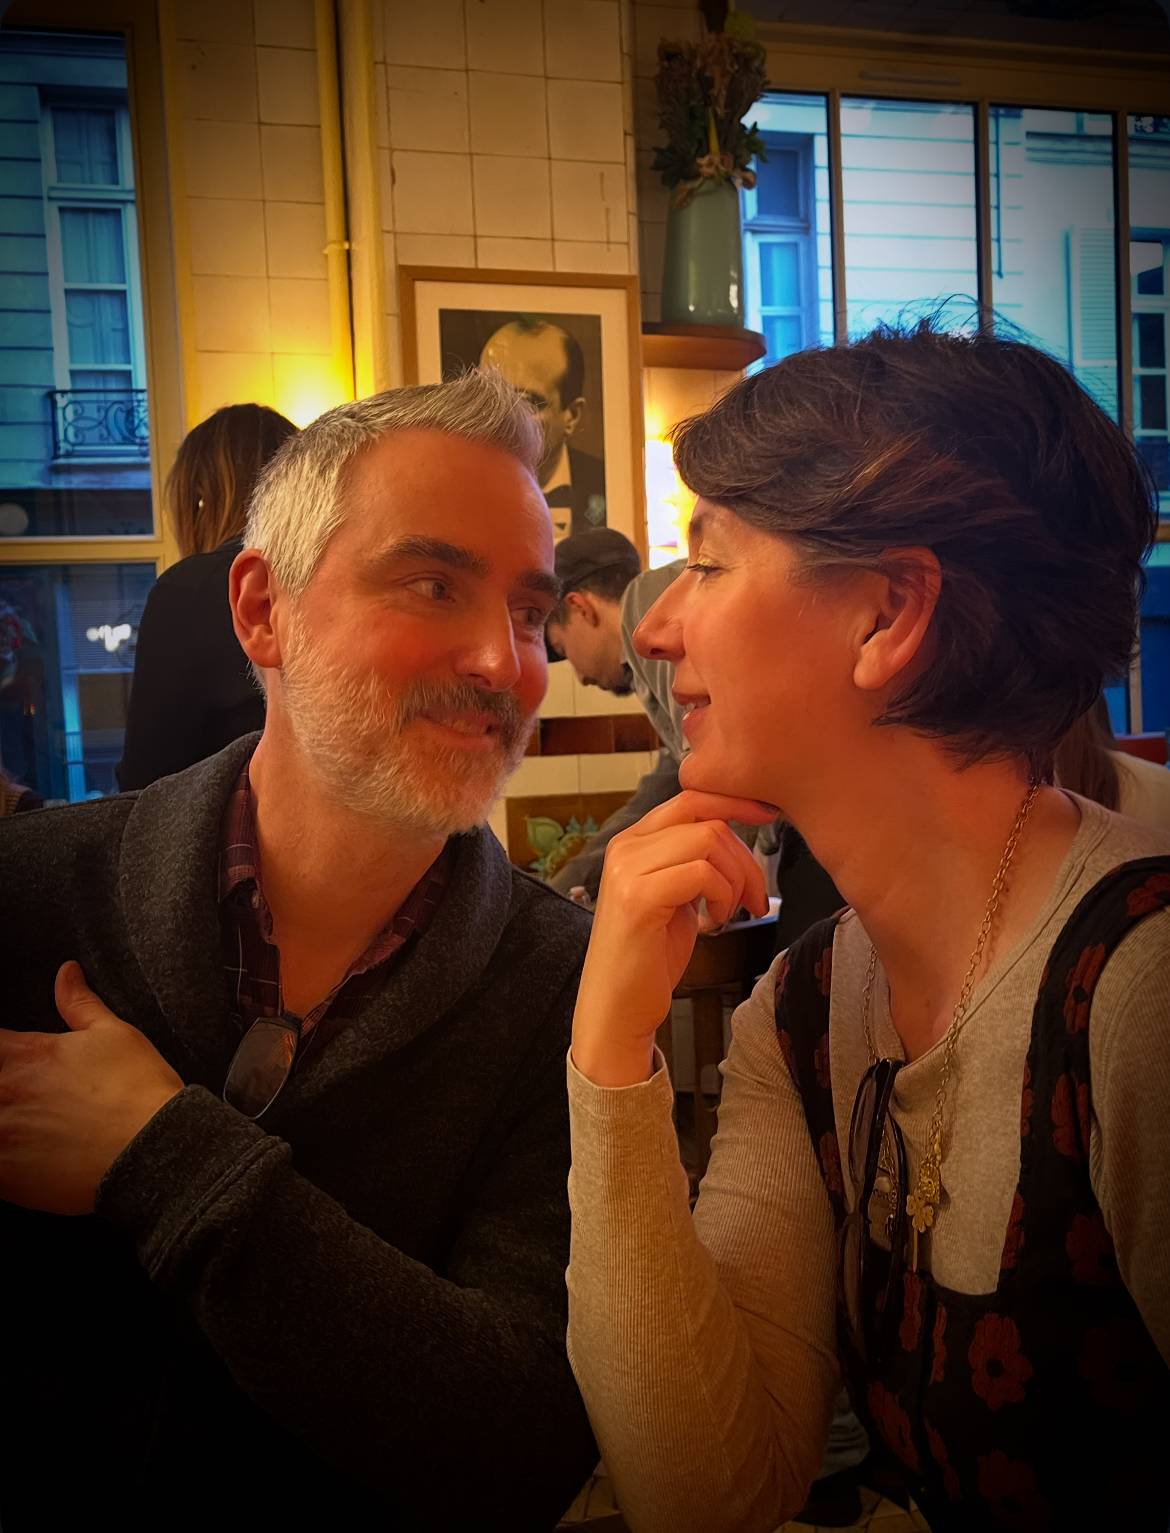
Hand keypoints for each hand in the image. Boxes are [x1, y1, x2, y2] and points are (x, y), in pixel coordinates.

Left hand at [0, 961, 183, 1214]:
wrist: (156, 1150)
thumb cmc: (138, 1088)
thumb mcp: (115, 1034)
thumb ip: (79, 1003)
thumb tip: (66, 970)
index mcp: (25, 1053)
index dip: (1, 1048)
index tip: (12, 1057)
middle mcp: (4, 1091)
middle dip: (2, 1086)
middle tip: (18, 1092)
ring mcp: (1, 1135)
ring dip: (0, 1116)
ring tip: (17, 1122)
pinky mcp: (6, 1175)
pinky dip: (2, 1156)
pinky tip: (19, 1153)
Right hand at [571, 791, 774, 1087]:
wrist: (617, 1008)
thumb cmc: (650, 957)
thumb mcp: (676, 896)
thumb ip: (693, 860)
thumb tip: (735, 835)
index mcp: (632, 841)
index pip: (691, 797)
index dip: (735, 800)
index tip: (769, 813)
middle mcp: (625, 847)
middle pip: (706, 817)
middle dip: (745, 855)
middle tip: (756, 898)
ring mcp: (628, 869)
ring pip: (708, 840)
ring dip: (736, 879)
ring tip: (728, 913)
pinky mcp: (638, 897)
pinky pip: (702, 872)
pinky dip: (723, 896)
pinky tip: (714, 923)